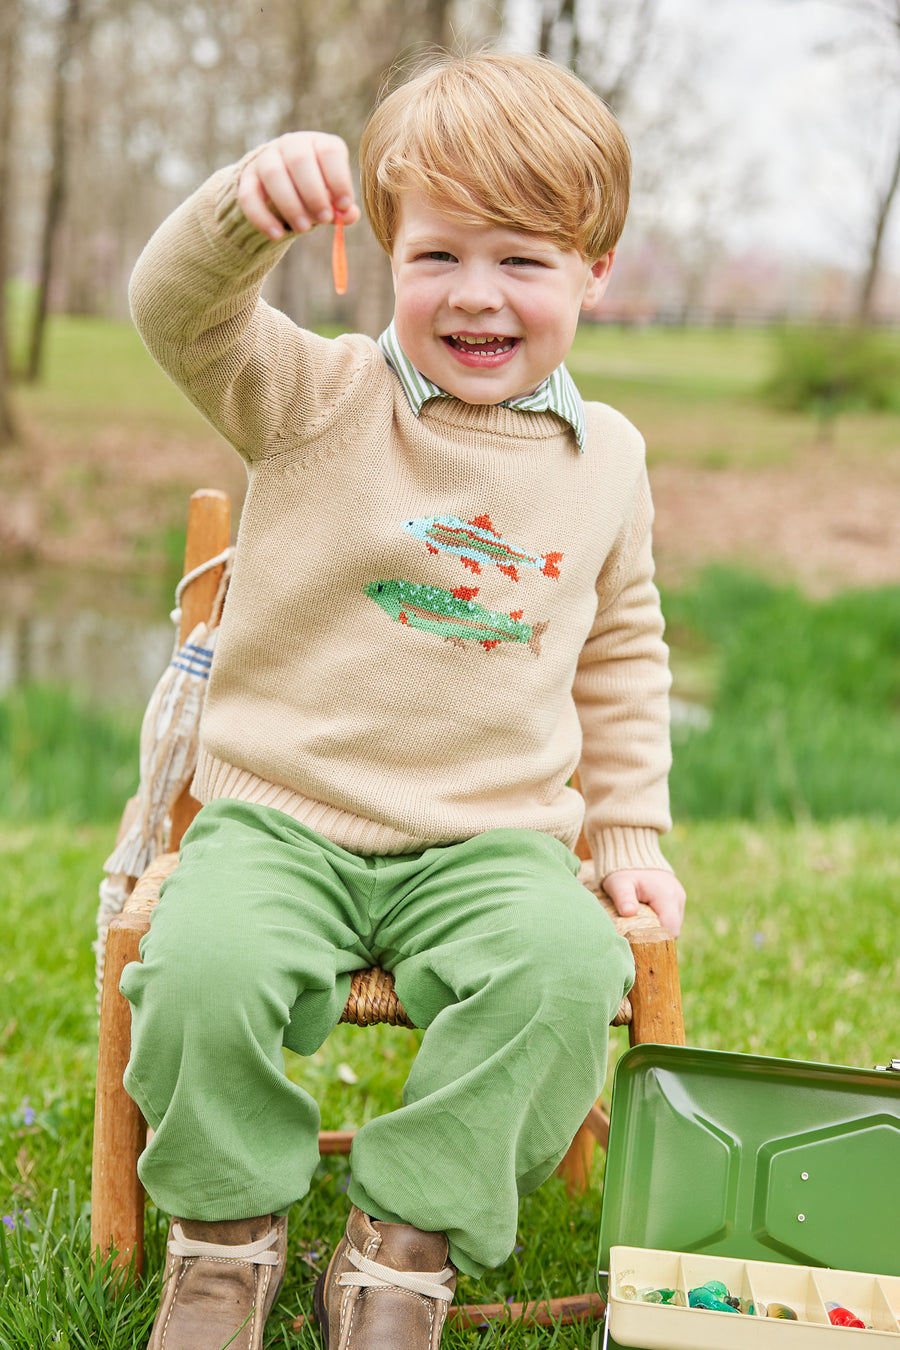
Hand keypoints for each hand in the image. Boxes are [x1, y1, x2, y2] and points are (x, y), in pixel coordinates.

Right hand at [237, 132, 361, 239]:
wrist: (278, 185)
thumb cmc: (314, 190)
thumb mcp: (330, 196)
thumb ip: (341, 206)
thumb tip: (349, 215)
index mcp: (318, 144)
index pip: (329, 150)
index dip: (338, 178)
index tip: (344, 205)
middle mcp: (291, 144)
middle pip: (299, 159)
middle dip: (314, 192)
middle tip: (325, 219)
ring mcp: (266, 159)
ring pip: (273, 174)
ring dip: (290, 204)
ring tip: (304, 229)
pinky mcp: (247, 179)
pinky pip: (249, 196)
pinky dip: (263, 218)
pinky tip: (278, 236)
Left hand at [601, 868, 685, 937]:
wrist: (632, 852)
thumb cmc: (624, 869)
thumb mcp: (619, 883)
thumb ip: (624, 897)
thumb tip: (629, 912)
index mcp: (667, 896)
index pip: (671, 930)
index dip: (657, 940)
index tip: (639, 943)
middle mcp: (678, 898)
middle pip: (673, 930)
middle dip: (656, 935)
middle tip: (636, 936)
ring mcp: (679, 897)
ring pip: (672, 924)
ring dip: (657, 927)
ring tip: (638, 924)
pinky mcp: (675, 898)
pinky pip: (670, 916)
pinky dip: (659, 920)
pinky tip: (644, 917)